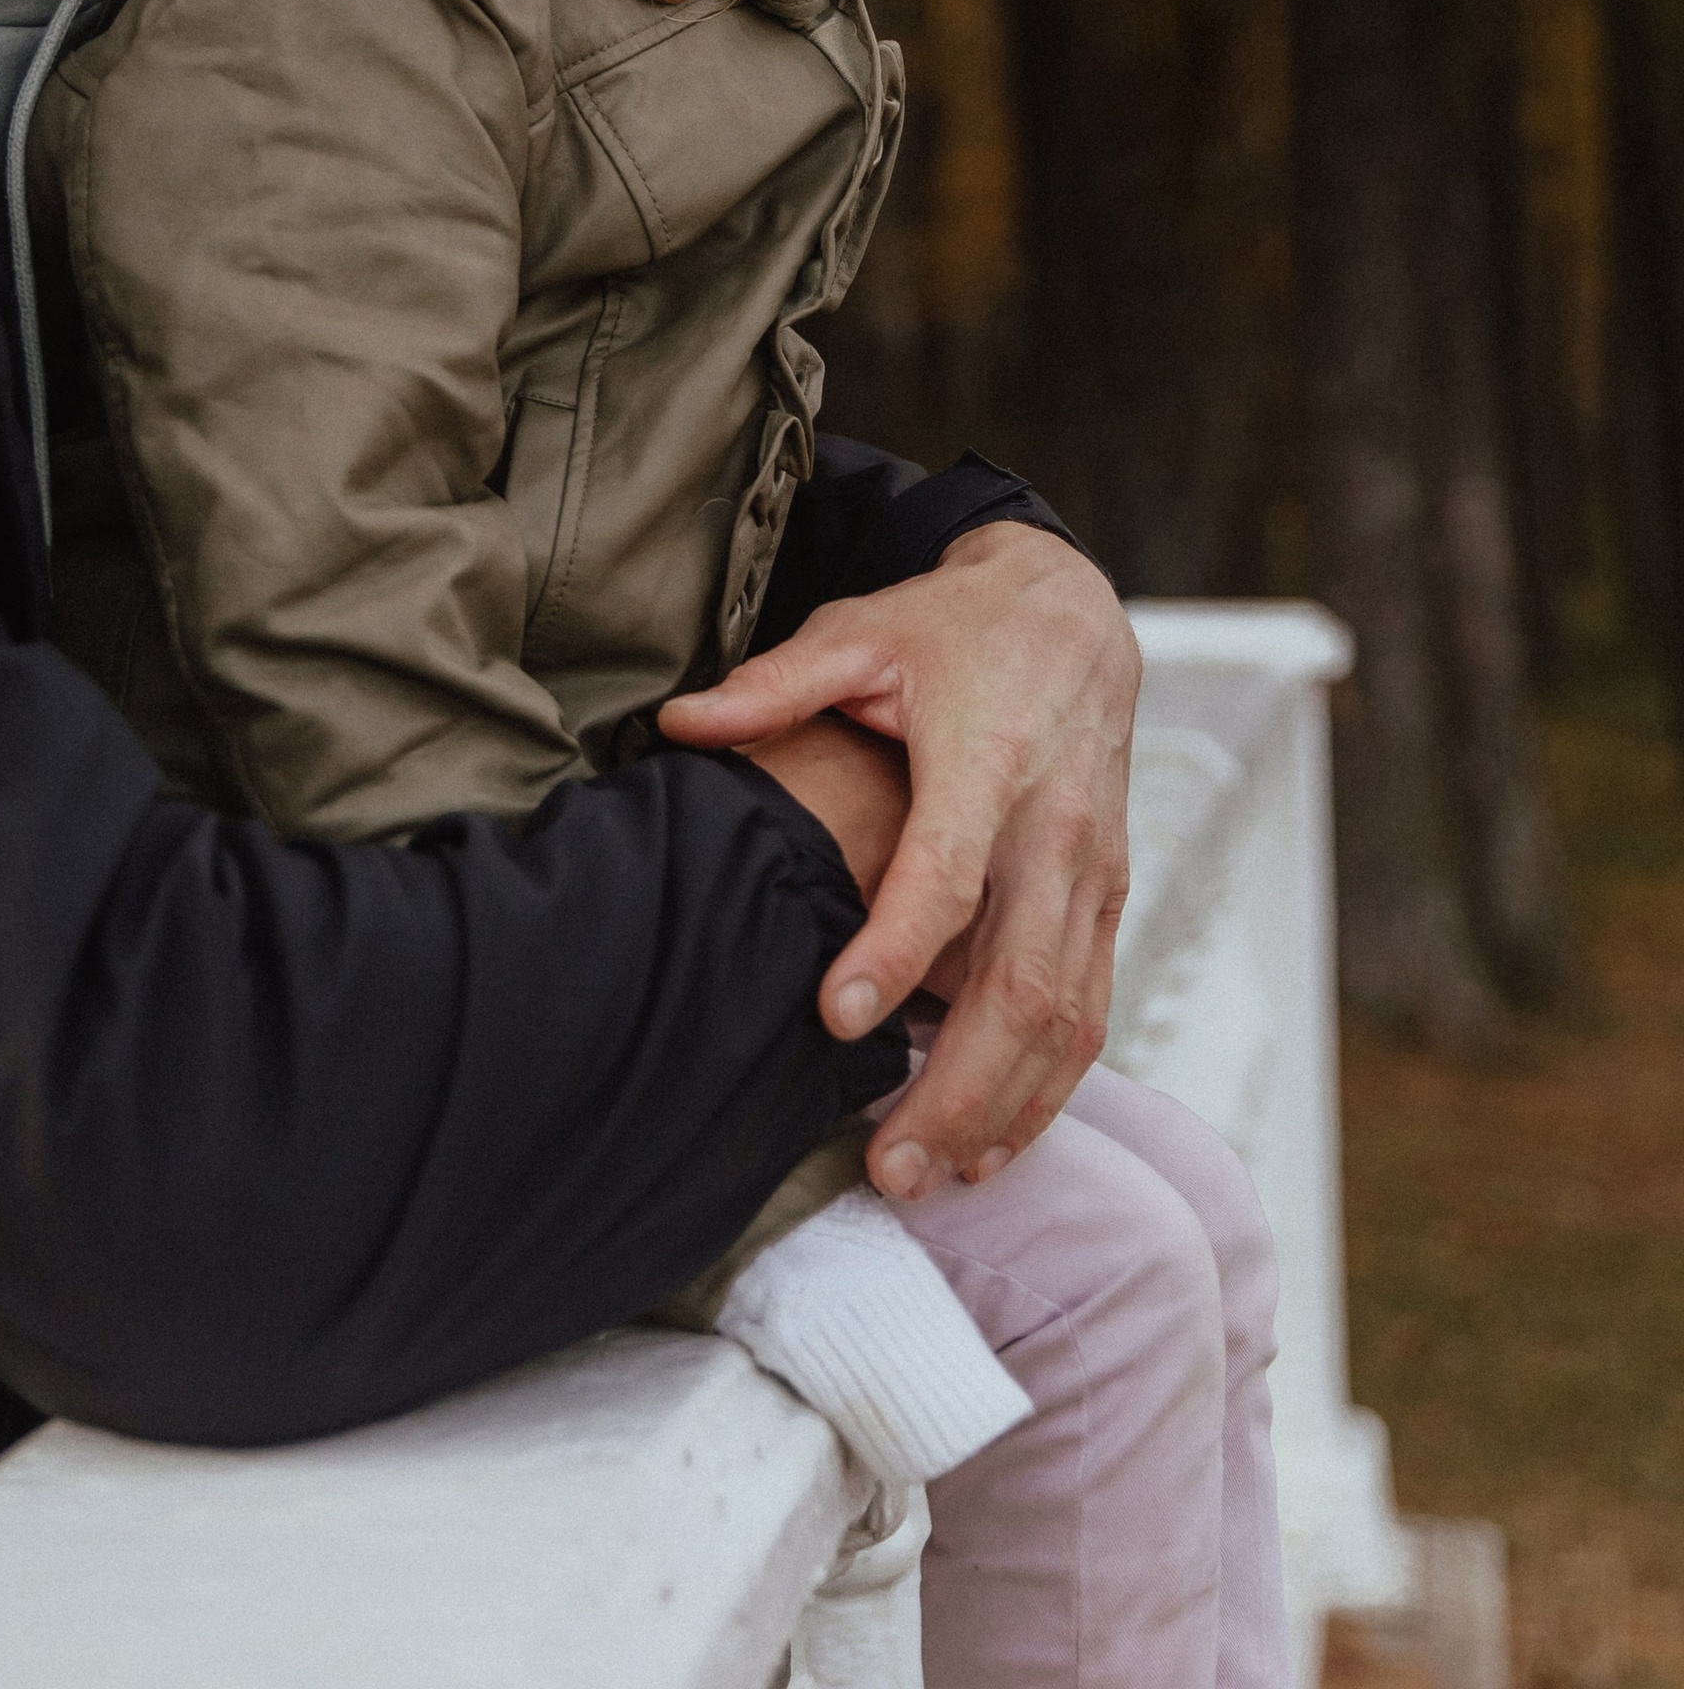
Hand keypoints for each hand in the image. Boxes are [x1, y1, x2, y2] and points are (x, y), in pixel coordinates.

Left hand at [661, 524, 1137, 1199]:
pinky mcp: (1110, 899)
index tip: (833, 1018)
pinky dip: (1049, 1087)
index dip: (893, 951)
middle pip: (1018, 980)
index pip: (945, 873)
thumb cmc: (956, 629)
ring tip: (929, 1175)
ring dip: (1003, 1107)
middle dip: (957, 1085)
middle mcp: (1051, 828)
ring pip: (1064, 1015)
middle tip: (885, 1163)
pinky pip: (1092, 1008)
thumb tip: (679, 723)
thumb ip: (775, 682)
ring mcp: (1091, 871)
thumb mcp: (862, 631)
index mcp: (986, 761)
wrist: (1074, 614)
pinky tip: (991, 1142)